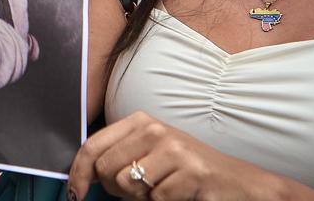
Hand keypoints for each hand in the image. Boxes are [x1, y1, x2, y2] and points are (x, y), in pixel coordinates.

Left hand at [68, 111, 289, 199]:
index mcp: (139, 121)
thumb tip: (82, 174)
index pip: (92, 146)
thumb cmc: (187, 170)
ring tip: (162, 190)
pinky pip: (156, 199)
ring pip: (127, 185)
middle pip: (106, 170)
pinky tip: (180, 194)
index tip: (75, 193)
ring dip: (141, 198)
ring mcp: (173, 149)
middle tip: (137, 192)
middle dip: (114, 190)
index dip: (78, 173)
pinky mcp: (191, 171)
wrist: (237, 182)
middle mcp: (154, 129)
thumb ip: (118, 156)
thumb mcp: (149, 153)